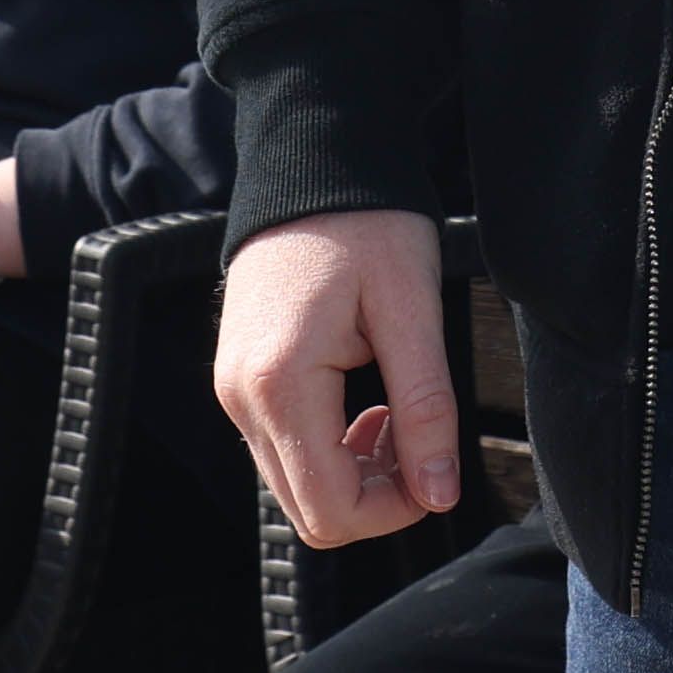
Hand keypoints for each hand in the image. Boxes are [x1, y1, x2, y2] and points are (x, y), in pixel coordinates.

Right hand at [216, 207, 460, 544]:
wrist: (310, 160)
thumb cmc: (367, 223)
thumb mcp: (411, 310)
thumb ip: (426, 408)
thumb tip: (440, 496)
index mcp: (280, 383)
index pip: (331, 509)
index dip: (395, 511)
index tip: (438, 468)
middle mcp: (240, 397)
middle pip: (309, 511)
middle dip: (376, 496)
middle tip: (421, 438)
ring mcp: (232, 390)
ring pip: (295, 486)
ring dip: (355, 474)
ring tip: (398, 414)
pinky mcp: (238, 380)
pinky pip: (283, 450)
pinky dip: (330, 450)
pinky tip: (366, 406)